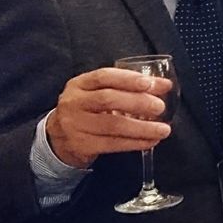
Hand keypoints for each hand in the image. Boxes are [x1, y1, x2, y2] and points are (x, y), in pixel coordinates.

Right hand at [45, 67, 172, 167]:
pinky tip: (150, 141)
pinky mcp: (82, 146)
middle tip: (159, 106)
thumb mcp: (98, 92)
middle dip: (137, 102)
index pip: (104, 76)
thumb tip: (163, 85)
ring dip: (142, 128)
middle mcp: (74, 102)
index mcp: (79, 84)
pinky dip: (135, 143)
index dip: (128, 79)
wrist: (58, 138)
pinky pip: (113, 144)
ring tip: (163, 129)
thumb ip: (128, 86)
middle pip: (108, 99)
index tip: (150, 84)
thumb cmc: (87, 109)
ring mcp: (75, 125)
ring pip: (113, 125)